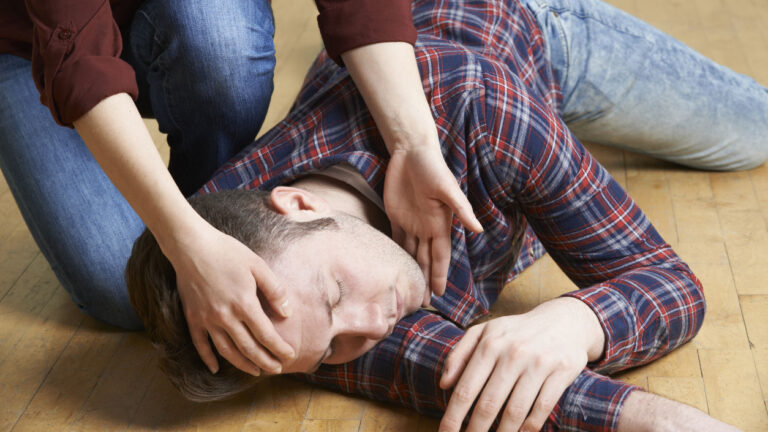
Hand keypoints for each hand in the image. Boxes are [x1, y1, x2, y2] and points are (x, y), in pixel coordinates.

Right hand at [165, 224, 294, 375]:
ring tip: (256, 371)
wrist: (192, 246)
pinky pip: (201, 345)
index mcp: (244, 304)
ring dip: (243, 364)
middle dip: (266, 361)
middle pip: (249, 348)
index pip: (266, 335)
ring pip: (227, 351)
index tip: (290, 355)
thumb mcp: (258, 265)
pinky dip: (208, 359)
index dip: (279, 348)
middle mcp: (226, 317)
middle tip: (277, 369)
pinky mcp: (192, 318)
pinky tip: (216, 369)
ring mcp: (207, 320)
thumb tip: (287, 313)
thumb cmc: (228, 252)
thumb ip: (274, 290)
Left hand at [384, 140, 482, 304]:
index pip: (440, 256)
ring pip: (411, 253)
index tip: (438, 295)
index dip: (439, 275)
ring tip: (408, 290)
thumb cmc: (433, 167)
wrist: (410, 150)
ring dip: (410, 270)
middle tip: (421, 304)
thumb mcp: (448, 188)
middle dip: (425, 280)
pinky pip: (395, 238)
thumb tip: (479, 230)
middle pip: (425, 260)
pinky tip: (393, 266)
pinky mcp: (395, 214)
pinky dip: (395, 253)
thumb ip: (462, 210)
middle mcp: (426, 227)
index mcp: (440, 224)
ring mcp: (411, 222)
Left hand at [439, 298, 602, 431]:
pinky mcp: (562, 372)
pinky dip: (529, 427)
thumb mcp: (484, 331)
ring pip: (515, 411)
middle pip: (488, 404)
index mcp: (489, 343)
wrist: (564, 320)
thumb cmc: (516, 331)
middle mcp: (513, 353)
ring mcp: (539, 363)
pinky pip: (542, 408)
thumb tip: (444, 384)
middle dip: (475, 430)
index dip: (453, 416)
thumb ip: (459, 355)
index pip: (466, 388)